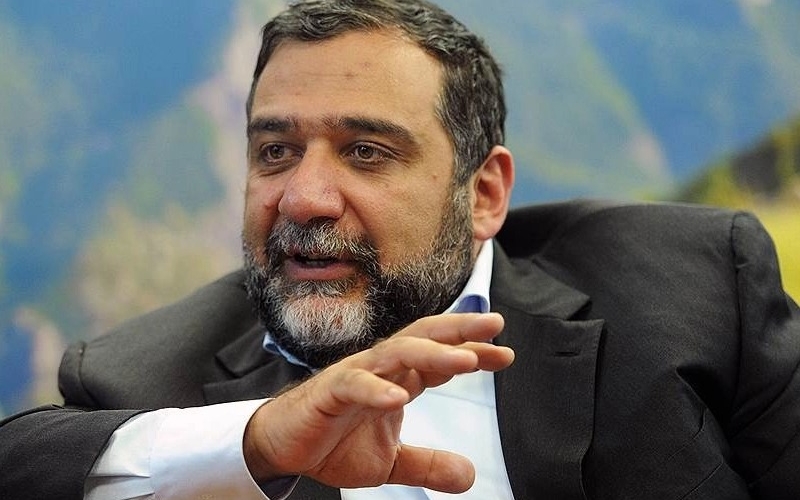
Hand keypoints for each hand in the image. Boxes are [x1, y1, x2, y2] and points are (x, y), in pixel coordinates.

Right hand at [243, 312, 513, 492]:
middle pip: (424, 338)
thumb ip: (427, 464)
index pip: (440, 357)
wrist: (283, 448)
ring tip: (466, 361)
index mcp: (397, 379)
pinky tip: (398, 398)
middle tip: (495, 323)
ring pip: (396, 352)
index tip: (505, 354)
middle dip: (459, 329)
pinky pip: (354, 384)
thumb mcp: (390, 463)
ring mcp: (355, 375)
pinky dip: (376, 390)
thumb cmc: (333, 442)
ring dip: (432, 354)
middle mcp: (380, 368)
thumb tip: (469, 476)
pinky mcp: (328, 392)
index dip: (472, 351)